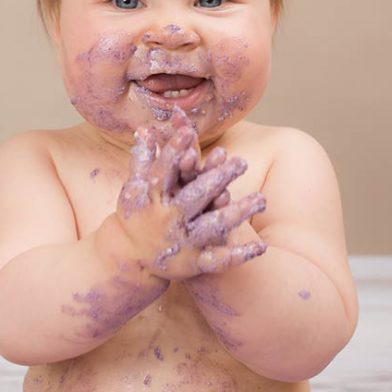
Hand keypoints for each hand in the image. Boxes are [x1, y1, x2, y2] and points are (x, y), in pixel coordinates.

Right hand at [116, 109, 266, 278]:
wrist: (130, 263)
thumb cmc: (136, 218)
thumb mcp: (134, 190)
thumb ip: (142, 159)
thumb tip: (144, 128)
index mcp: (152, 199)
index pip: (164, 171)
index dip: (174, 151)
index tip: (188, 132)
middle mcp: (167, 220)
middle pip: (194, 196)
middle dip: (217, 179)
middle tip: (241, 162)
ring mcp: (182, 242)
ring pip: (212, 226)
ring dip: (236, 213)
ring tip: (261, 199)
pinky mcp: (193, 263)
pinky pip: (218, 259)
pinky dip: (238, 254)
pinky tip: (260, 247)